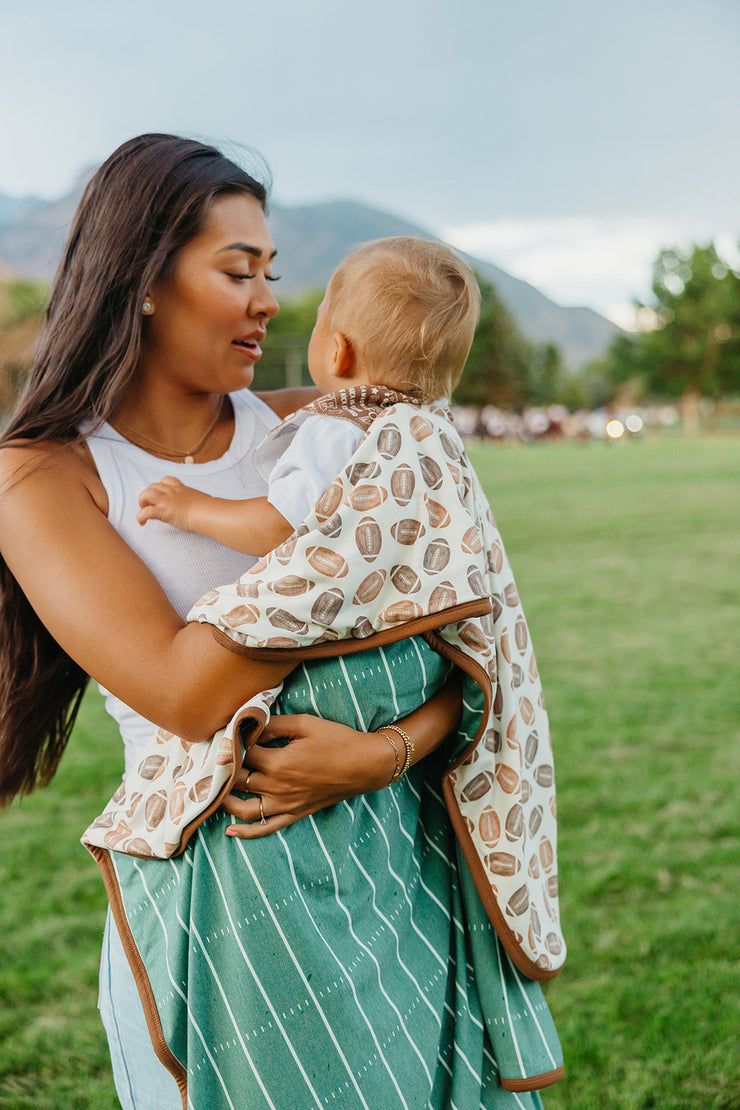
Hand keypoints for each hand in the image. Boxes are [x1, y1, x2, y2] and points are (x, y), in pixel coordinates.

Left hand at [137, 475, 204, 530]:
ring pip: (146, 494)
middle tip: (149, 505)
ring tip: (144, 511)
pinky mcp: (163, 511)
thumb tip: (203, 505)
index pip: (166, 480)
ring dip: (142, 502)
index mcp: (181, 488)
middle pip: (152, 486)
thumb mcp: (201, 499)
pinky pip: (146, 512)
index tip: (160, 496)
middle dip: (148, 495)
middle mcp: (172, 492)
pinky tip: (142, 523)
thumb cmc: (209, 508)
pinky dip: (140, 517)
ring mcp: (167, 501)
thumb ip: (196, 500)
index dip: (159, 487)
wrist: (207, 513)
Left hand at [222, 714, 396, 838]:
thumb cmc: (337, 740)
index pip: (243, 753)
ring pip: (244, 809)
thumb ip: (274, 725)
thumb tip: (251, 726)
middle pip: (238, 780)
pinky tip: (230, 831)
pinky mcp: (294, 813)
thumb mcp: (305, 723)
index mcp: (279, 762)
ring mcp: (285, 804)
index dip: (233, 742)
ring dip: (226, 800)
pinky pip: (266, 828)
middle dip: (224, 769)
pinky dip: (246, 833)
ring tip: (216, 788)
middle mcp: (278, 787)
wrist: (365, 765)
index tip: (227, 734)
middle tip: (215, 758)